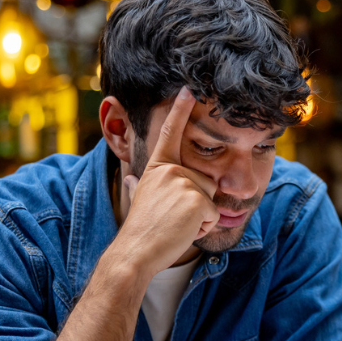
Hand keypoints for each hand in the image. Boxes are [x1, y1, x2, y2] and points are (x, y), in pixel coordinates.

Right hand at [114, 86, 218, 277]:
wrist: (136, 251)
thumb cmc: (141, 230)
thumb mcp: (141, 200)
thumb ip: (139, 187)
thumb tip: (128, 179)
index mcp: (158, 168)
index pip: (169, 135)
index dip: (179, 110)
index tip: (188, 89)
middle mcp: (171, 171)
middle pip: (206, 182)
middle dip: (197, 205)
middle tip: (173, 218)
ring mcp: (184, 183)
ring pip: (211, 199)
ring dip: (200, 218)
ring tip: (176, 225)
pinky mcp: (196, 200)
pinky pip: (213, 215)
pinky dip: (202, 228)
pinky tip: (182, 231)